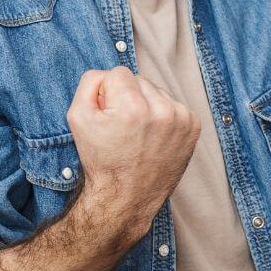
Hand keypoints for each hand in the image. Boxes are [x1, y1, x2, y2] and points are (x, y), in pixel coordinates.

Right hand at [65, 66, 199, 231]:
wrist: (126, 197)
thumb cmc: (101, 159)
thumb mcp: (78, 118)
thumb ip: (89, 83)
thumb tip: (108, 73)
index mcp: (132, 106)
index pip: (118, 72)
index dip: (108, 93)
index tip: (108, 116)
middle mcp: (161, 111)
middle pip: (139, 80)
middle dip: (128, 97)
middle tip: (122, 127)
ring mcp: (181, 119)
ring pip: (157, 91)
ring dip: (147, 105)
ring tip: (138, 133)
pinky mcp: (193, 126)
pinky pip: (173, 105)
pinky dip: (162, 116)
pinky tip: (153, 136)